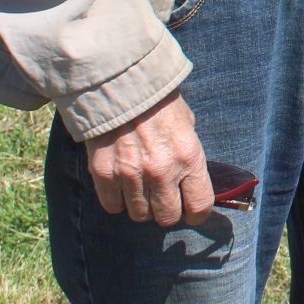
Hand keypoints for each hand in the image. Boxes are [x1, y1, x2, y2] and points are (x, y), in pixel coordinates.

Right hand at [82, 92, 212, 226]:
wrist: (122, 85)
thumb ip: (189, 158)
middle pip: (167, 217)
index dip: (196, 213)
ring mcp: (131, 175)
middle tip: (163, 198)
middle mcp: (162, 171)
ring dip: (141, 205)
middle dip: (167, 211)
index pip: (200, 205)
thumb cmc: (160, 104)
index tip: (191, 210)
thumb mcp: (188, 126)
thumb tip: (192, 186)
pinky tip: (121, 185)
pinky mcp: (104, 174)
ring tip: (141, 187)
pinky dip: (117, 200)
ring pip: (139, 215)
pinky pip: (113, 207)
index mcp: (189, 157)